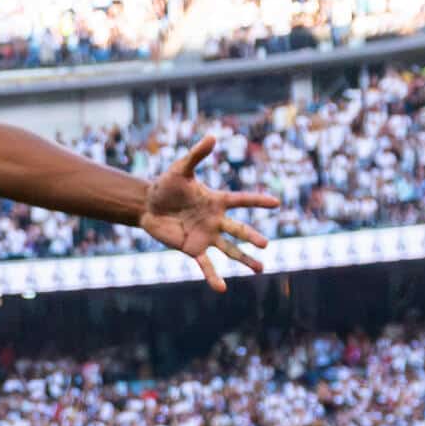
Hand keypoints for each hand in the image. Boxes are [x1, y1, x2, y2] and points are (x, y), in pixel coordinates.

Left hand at [134, 132, 278, 288]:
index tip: (276, 203)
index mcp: (217, 201)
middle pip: (238, 230)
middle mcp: (216, 220)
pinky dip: (213, 276)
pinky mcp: (193, 248)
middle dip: (251, 237)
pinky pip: (206, 264)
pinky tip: (221, 288)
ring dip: (244, 259)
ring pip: (230, 250)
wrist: (148, 204)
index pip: (241, 201)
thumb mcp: (180, 169)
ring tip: (260, 269)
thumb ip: (197, 155)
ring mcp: (206, 236)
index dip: (257, 201)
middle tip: (266, 245)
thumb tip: (213, 137)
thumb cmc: (167, 185)